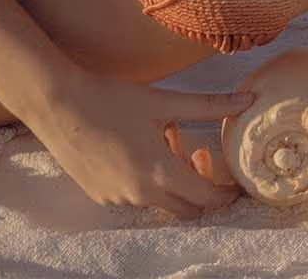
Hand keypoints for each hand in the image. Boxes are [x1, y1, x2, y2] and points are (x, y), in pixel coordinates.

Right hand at [21, 74, 254, 219]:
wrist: (57, 105)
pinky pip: (136, 195)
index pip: (206, 199)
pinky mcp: (100, 194)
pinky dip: (149, 178)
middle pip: (186, 208)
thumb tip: (249, 100)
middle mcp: (139, 193)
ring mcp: (117, 197)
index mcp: (160, 174)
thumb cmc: (113, 100)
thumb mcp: (166, 101)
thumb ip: (211, 106)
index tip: (235, 183)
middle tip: (198, 152)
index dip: (226, 194)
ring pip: (160, 200)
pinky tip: (142, 145)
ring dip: (172, 178)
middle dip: (200, 187)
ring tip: (167, 136)